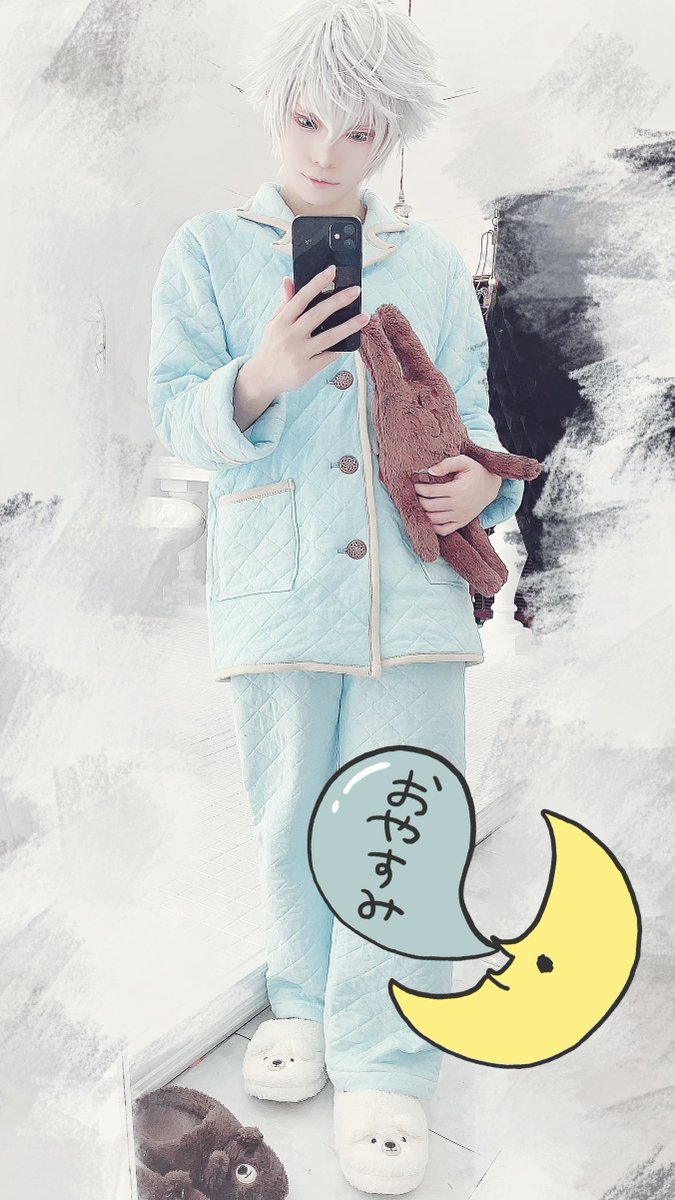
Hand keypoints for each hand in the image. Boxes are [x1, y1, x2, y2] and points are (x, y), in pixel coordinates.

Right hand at [252, 266, 370, 395]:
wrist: (263, 378)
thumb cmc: (273, 346)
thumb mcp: (275, 324)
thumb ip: (286, 303)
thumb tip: (289, 280)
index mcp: (282, 321)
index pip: (301, 297)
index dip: (317, 283)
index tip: (332, 271)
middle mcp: (290, 336)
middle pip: (317, 315)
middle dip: (338, 301)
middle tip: (356, 290)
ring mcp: (299, 354)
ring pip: (329, 338)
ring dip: (349, 326)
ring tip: (364, 317)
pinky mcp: (306, 370)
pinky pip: (328, 357)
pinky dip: (339, 350)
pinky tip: (350, 342)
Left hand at [413, 454, 501, 533]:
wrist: (492, 486)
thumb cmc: (476, 472)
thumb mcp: (464, 461)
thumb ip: (447, 464)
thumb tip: (430, 471)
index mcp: (458, 490)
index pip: (431, 492)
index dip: (419, 488)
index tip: (415, 484)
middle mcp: (459, 505)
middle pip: (429, 506)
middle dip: (419, 499)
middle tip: (416, 493)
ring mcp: (461, 516)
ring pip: (433, 520)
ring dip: (423, 512)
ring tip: (421, 503)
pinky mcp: (462, 523)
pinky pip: (443, 530)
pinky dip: (433, 526)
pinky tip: (430, 516)